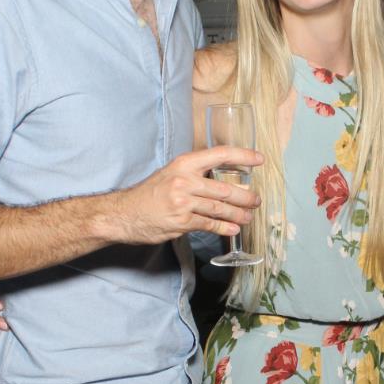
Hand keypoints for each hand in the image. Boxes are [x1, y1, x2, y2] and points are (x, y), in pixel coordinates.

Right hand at [109, 146, 261, 244]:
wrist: (124, 213)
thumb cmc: (149, 194)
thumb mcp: (171, 173)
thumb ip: (195, 174)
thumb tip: (223, 181)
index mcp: (184, 163)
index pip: (220, 154)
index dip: (243, 156)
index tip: (259, 159)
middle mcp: (185, 180)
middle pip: (225, 188)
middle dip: (246, 196)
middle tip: (256, 200)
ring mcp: (183, 202)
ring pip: (220, 208)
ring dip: (239, 214)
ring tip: (248, 217)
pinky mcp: (181, 222)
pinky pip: (209, 225)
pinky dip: (224, 228)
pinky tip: (233, 229)